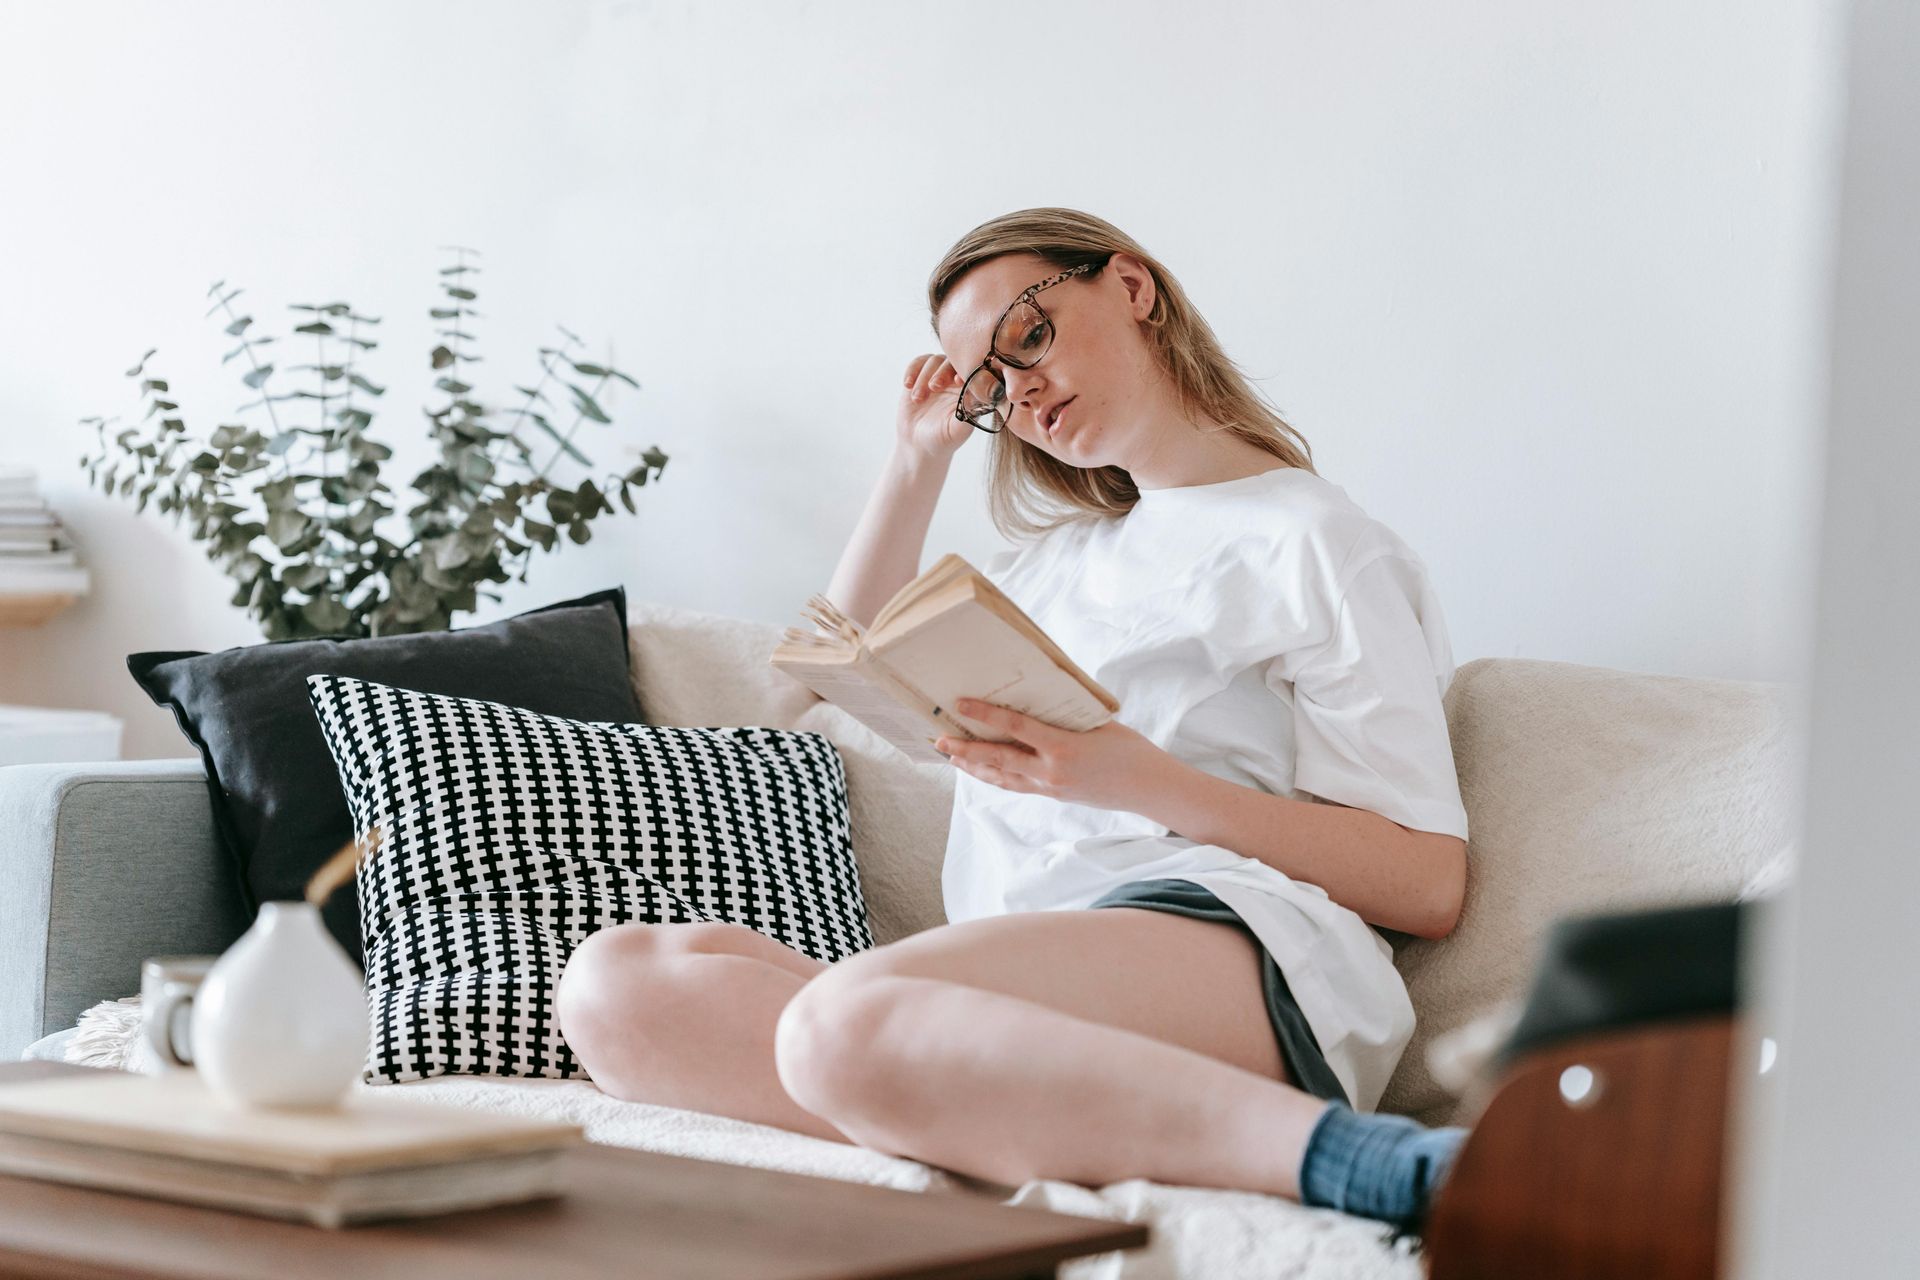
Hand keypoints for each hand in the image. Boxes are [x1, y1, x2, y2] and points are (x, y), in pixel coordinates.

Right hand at [895, 354, 973, 459]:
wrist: (919, 443)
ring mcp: (938, 375)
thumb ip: (968, 413)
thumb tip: (976, 395)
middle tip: (934, 387)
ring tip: (918, 399)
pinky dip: (912, 371)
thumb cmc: (943, 439)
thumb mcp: (956, 430)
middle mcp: (956, 380)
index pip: (973, 372)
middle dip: (942, 372)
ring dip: (924, 378)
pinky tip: (907, 385)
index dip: (966, 372)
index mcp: (971, 390)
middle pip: (953, 362)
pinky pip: (917, 363)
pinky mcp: (920, 376)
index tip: (958, 381)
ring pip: (934, 361)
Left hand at [934, 697, 1183, 813]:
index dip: (985, 715)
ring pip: (1001, 777)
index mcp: (1063, 748)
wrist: (1148, 788)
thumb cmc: (1129, 750)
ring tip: (951, 756)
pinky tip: (981, 770)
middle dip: (964, 750)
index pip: (1015, 728)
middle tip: (939, 740)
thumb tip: (1036, 697)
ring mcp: (1049, 787)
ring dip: (973, 766)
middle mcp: (1050, 772)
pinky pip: (1015, 785)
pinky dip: (994, 776)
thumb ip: (1065, 715)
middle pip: (997, 759)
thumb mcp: (1097, 723)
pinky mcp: (1053, 795)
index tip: (960, 705)